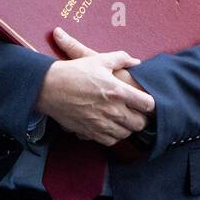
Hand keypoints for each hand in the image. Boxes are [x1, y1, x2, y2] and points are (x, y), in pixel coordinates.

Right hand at [36, 27, 153, 146]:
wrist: (49, 87)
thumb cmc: (74, 71)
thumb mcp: (99, 60)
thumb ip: (121, 58)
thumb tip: (136, 62)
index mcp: (118, 91)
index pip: (147, 104)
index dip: (150, 104)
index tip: (146, 101)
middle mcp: (112, 110)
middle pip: (140, 123)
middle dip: (141, 118)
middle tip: (137, 112)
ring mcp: (101, 123)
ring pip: (126, 134)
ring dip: (127, 127)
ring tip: (124, 119)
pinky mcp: (90, 132)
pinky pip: (111, 141)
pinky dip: (114, 136)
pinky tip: (111, 126)